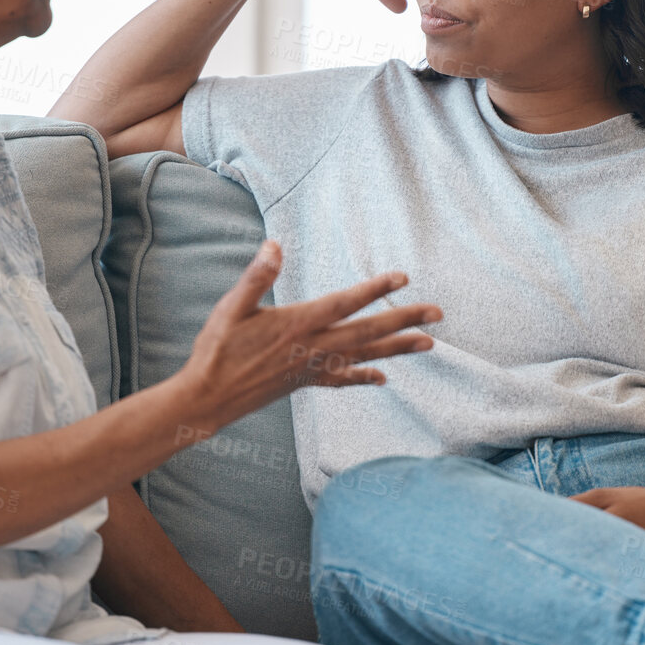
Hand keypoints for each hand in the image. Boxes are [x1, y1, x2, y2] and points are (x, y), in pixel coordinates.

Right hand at [176, 239, 440, 429]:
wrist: (208, 399)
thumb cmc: (217, 350)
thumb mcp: (232, 307)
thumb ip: (257, 276)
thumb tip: (274, 245)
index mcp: (297, 324)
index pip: (345, 302)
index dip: (375, 290)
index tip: (403, 277)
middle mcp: (312, 348)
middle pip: (368, 331)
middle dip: (404, 320)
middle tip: (437, 314)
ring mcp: (312, 368)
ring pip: (365, 357)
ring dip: (398, 348)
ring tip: (428, 343)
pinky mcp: (306, 382)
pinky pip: (343, 379)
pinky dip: (364, 377)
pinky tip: (383, 379)